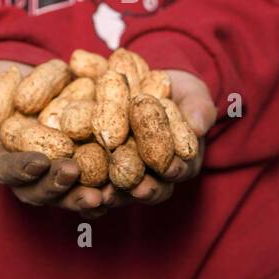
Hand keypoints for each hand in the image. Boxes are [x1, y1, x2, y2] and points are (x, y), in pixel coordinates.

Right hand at [0, 59, 111, 217]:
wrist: (26, 75)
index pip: (6, 171)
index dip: (21, 169)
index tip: (37, 162)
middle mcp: (28, 176)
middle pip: (41, 191)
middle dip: (57, 186)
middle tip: (73, 174)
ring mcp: (56, 174)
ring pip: (71, 194)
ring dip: (87, 196)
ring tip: (105, 193)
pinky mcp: (84, 165)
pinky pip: (98, 181)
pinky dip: (113, 184)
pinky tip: (128, 184)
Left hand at [99, 69, 216, 209]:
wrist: (146, 83)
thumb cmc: (178, 92)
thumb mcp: (193, 95)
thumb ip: (199, 108)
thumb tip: (200, 125)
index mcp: (179, 161)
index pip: (179, 170)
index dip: (174, 170)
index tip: (169, 168)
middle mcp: (153, 174)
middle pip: (149, 187)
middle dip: (143, 189)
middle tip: (136, 187)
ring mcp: (127, 173)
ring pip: (121, 190)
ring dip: (114, 194)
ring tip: (103, 195)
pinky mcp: (101, 166)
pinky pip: (95, 180)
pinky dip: (87, 188)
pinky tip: (77, 186)